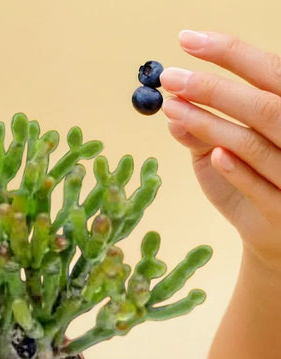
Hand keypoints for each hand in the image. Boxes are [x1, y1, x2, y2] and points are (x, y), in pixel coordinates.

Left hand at [160, 31, 280, 270]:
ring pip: (254, 143)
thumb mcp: (221, 154)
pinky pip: (261, 185)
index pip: (267, 72)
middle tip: (171, 77)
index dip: (229, 53)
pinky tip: (213, 153)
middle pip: (262, 104)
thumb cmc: (249, 185)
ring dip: (210, 123)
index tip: (187, 40)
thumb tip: (171, 107)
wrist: (270, 235)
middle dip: (213, 87)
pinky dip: (236, 169)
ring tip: (172, 108)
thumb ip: (202, 132)